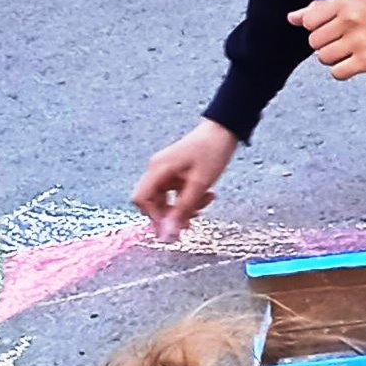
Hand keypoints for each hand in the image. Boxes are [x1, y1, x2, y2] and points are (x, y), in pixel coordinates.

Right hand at [132, 120, 239, 238]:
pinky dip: (188, 199)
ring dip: (183, 208)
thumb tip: (168, 235)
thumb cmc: (211, 152)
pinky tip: (206, 195)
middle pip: (151, 202)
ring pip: (165, 200)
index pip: (141, 199)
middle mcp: (157, 170)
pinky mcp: (175, 173)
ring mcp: (166, 171)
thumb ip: (183, 211)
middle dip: (170, 215)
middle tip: (189, 223)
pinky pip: (175, 193)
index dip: (154, 216)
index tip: (172, 227)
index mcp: (158, 169)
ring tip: (204, 203)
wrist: (224, 130)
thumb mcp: (199, 185)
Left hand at [289, 0, 365, 78]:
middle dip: (327, 44)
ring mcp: (359, 41)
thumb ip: (321, 9)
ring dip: (335, 59)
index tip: (335, 28)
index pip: (309, 20)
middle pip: (314, 42)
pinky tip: (358, 63)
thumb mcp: (356, 3)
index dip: (317, 28)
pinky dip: (344, 71)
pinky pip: (336, 73)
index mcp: (347, 1)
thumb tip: (292, 18)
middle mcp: (351, 18)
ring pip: (323, 58)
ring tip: (354, 51)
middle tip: (348, 41)